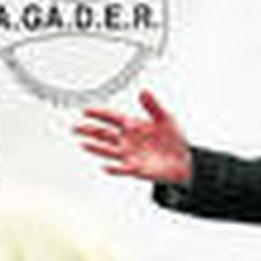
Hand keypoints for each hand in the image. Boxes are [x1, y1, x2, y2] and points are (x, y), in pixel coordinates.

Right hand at [75, 90, 192, 184]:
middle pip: (104, 134)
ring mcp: (130, 154)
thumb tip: (144, 91)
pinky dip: (115, 168)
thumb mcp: (166, 117)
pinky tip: (106, 167)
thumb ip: (153, 105)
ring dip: (96, 148)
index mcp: (132, 125)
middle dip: (89, 130)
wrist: (184, 161)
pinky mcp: (136, 168)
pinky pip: (123, 169)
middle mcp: (127, 140)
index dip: (99, 113)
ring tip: (85, 144)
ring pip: (109, 150)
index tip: (86, 110)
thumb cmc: (173, 139)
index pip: (111, 117)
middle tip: (76, 127)